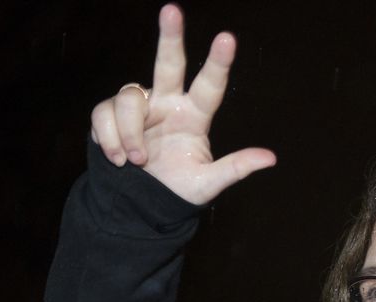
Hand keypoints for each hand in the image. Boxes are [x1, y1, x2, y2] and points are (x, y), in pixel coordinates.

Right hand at [90, 4, 275, 204]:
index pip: (210, 85)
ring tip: (135, 161)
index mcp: (194, 116)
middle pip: (169, 63)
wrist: (138, 207)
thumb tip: (271, 158)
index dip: (218, 62)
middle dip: (170, 36)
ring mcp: (139, 108)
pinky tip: (117, 159)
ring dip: (130, 132)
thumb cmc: (177, 192)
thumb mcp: (207, 183)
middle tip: (172, 10)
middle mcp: (168, 104)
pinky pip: (104, 113)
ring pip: (130, 98)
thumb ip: (235, 168)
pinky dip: (109, 137)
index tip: (228, 38)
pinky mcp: (110, 115)